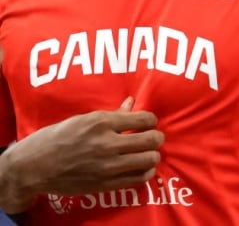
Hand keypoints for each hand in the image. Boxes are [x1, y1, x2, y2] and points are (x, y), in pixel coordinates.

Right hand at [0, 97, 163, 213]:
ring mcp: (107, 166)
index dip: (151, 121)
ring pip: (149, 159)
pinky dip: (145, 172)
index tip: (149, 123)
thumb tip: (132, 101)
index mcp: (102, 122)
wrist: (35, 166)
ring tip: (148, 153)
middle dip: (157, 137)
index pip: (144, 119)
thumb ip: (113, 113)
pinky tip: (143, 168)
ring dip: (153, 155)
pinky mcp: (104, 184)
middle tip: (154, 138)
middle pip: (152, 140)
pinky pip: (137, 179)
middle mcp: (107, 143)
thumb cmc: (58, 137)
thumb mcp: (84, 119)